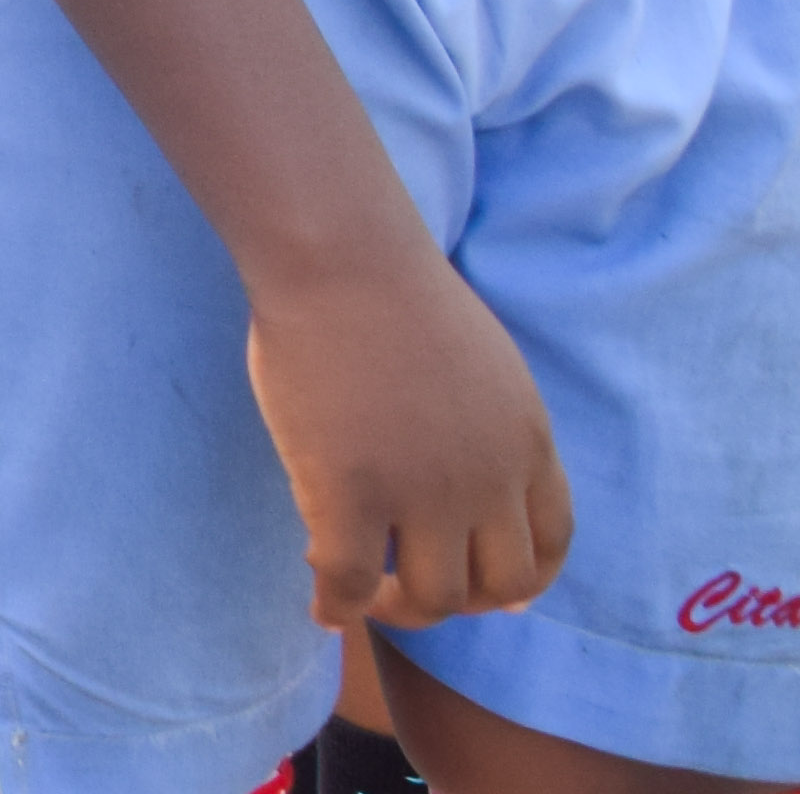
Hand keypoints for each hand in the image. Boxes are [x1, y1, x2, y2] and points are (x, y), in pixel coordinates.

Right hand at [244, 247, 572, 631]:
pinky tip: (320, 607)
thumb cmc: (395, 292)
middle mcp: (488, 481)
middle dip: (464, 601)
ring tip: (366, 595)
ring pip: (433, 598)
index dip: (519, 579)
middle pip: (501, 586)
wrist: (339, 258)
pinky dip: (336, 607)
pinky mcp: (347, 492)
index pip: (549, 545)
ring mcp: (420, 492)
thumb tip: (485, 493)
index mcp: (526, 444)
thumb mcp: (489, 368)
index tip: (486, 588)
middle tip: (415, 586)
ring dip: (402, 612)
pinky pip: (347, 582)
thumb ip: (498, 431)